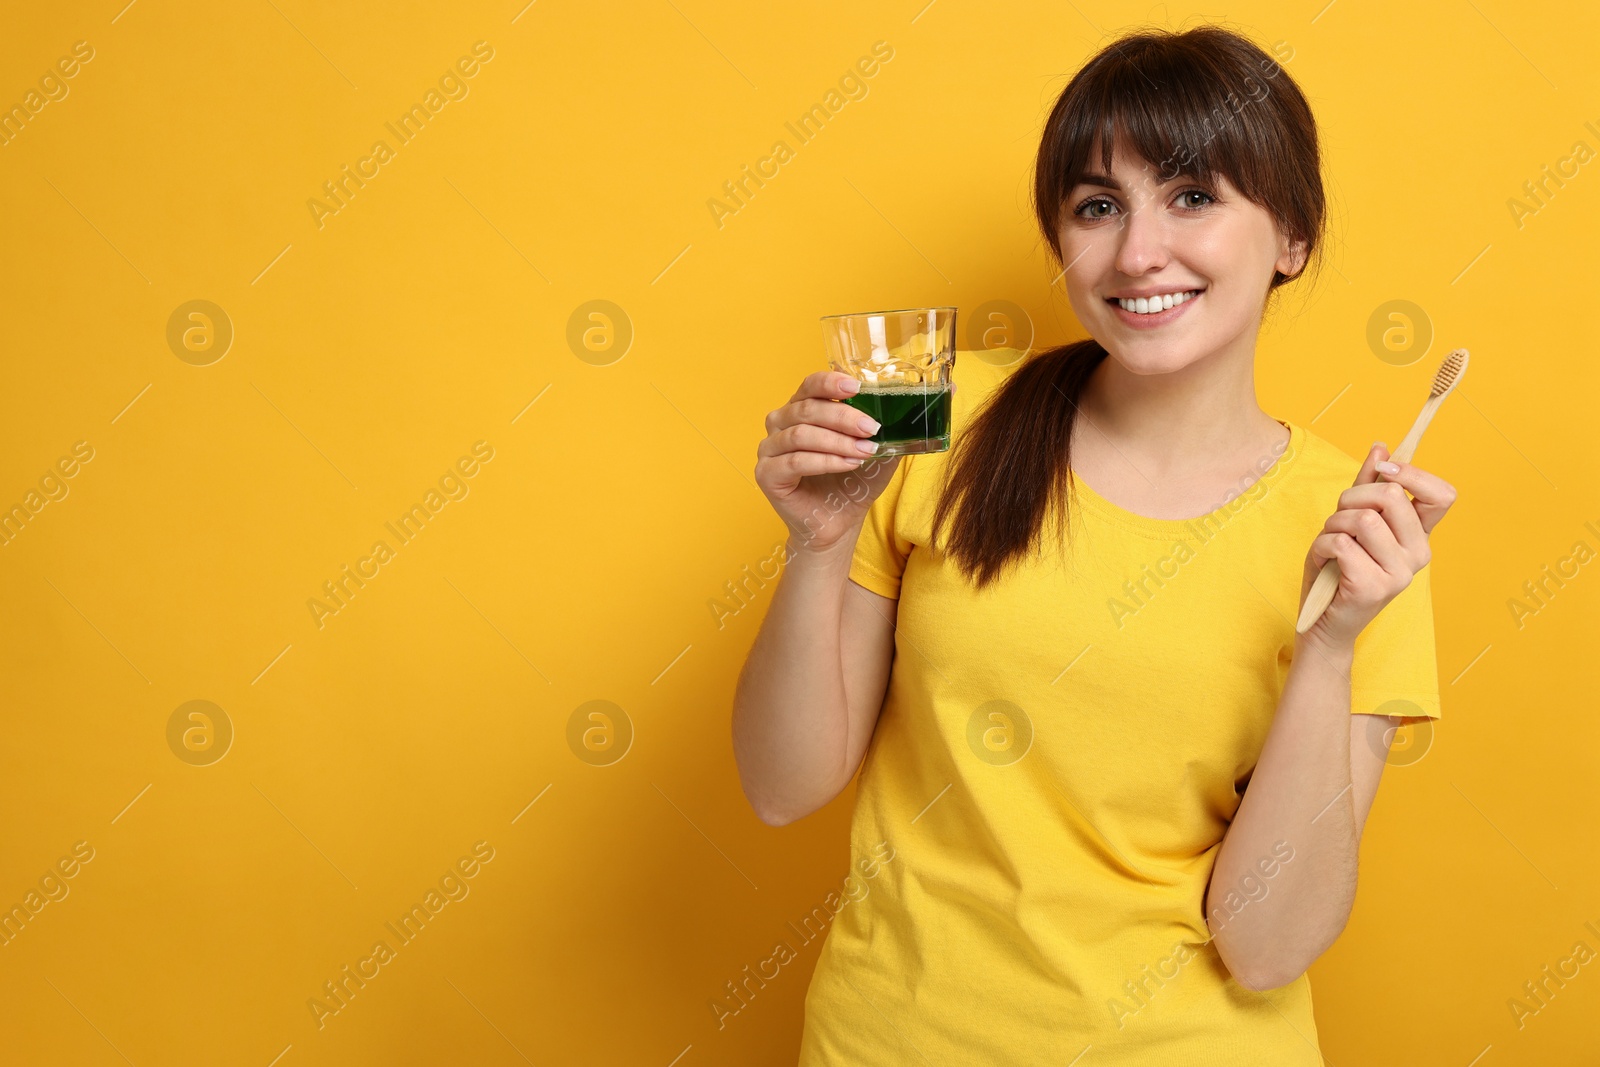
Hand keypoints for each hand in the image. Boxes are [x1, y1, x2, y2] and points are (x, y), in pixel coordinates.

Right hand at [755, 371, 902, 554]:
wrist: (837, 525)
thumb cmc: (853, 484)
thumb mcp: (882, 449)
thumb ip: (903, 422)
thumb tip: (952, 390)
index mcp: (803, 408)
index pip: (810, 384)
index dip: (831, 381)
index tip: (857, 387)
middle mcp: (781, 423)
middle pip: (806, 408)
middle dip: (843, 416)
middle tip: (872, 427)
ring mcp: (769, 449)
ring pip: (801, 434)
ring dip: (837, 441)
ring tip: (864, 452)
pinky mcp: (767, 475)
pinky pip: (795, 461)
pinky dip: (825, 461)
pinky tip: (847, 464)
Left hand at [1298, 442, 1457, 650]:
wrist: (1323, 620)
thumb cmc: (1337, 567)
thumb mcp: (1351, 520)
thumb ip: (1368, 485)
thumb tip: (1381, 446)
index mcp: (1419, 535)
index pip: (1443, 495)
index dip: (1412, 474)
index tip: (1384, 470)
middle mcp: (1419, 554)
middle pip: (1391, 496)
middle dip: (1351, 497)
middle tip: (1338, 520)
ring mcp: (1400, 574)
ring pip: (1362, 519)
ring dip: (1333, 525)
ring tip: (1330, 544)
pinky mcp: (1374, 587)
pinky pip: (1340, 543)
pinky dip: (1321, 547)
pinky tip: (1325, 563)